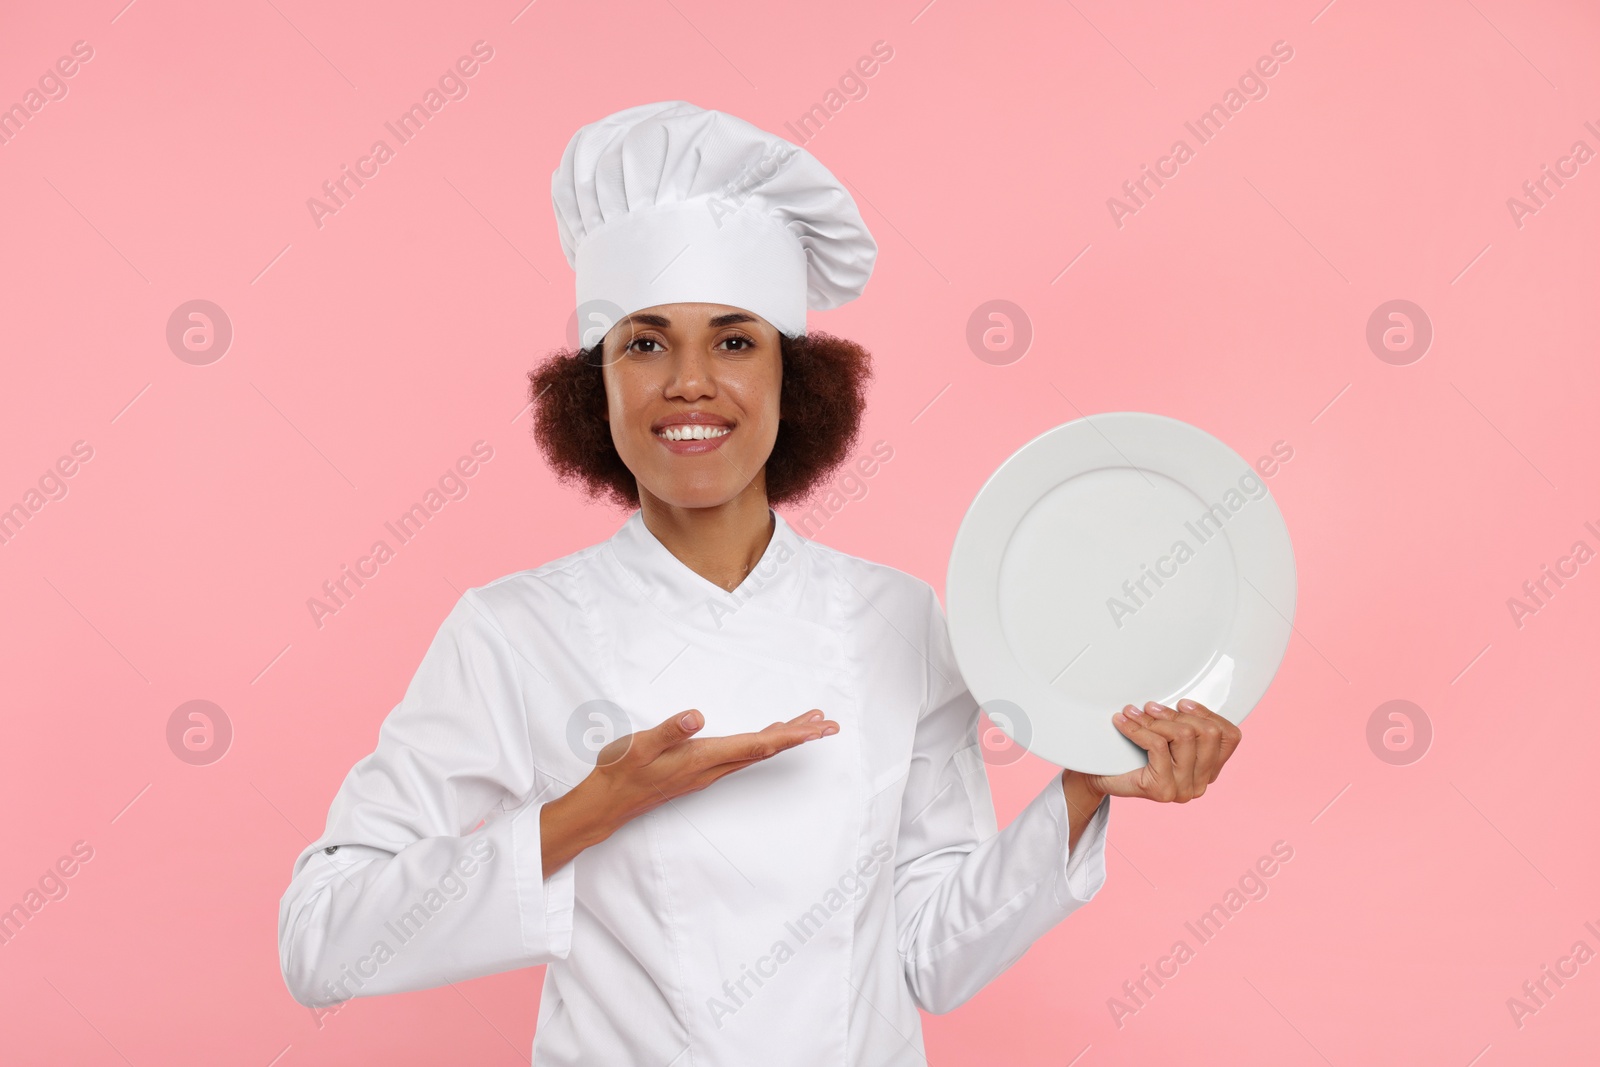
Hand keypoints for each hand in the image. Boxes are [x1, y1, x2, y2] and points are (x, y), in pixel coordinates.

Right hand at [585, 708, 839, 827]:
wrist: (607, 804)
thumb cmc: (620, 772)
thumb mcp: (639, 746)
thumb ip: (668, 731)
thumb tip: (697, 716)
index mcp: (702, 757)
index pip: (756, 744)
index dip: (790, 735)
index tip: (817, 728)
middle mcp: (711, 767)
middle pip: (765, 749)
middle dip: (798, 736)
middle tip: (829, 724)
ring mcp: (707, 771)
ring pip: (755, 752)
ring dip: (784, 738)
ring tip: (808, 724)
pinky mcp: (700, 771)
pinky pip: (742, 755)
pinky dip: (763, 742)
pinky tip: (768, 735)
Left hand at [1079, 699, 1241, 802]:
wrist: (1097, 778)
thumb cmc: (1129, 755)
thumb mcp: (1164, 735)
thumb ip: (1183, 724)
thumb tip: (1187, 700)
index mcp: (1208, 770)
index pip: (1229, 737)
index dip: (1208, 714)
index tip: (1182, 703)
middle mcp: (1200, 784)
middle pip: (1208, 733)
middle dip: (1177, 714)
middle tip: (1150, 707)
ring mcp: (1183, 790)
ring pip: (1184, 736)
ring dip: (1155, 719)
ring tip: (1133, 712)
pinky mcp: (1162, 790)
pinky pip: (1158, 746)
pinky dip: (1138, 728)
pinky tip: (1123, 722)